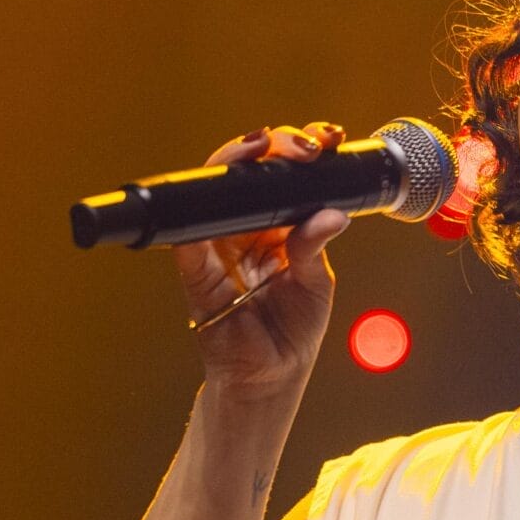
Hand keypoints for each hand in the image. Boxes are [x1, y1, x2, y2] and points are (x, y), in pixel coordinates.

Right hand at [177, 122, 347, 398]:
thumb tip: (330, 215)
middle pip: (250, 173)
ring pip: (217, 191)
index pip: (285, 178)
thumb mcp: (316, 284)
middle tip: (302, 145)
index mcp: (278, 228)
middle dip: (275, 147)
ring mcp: (218, 247)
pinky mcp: (196, 272)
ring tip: (260, 148)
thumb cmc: (293, 332)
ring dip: (235, 164)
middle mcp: (245, 230)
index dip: (299, 154)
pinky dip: (199, 219)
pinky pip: (189, 241)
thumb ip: (314, 247)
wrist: (269, 379)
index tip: (325, 140)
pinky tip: (215, 192)